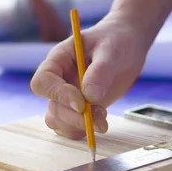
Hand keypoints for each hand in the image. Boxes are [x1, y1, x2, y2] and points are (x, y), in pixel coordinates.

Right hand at [30, 0, 171, 139]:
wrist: (128, 45)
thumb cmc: (116, 39)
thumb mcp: (111, 49)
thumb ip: (100, 70)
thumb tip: (90, 97)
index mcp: (58, 60)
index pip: (43, 82)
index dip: (58, 95)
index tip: (82, 103)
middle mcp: (59, 80)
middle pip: (53, 106)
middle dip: (75, 116)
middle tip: (101, 116)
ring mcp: (68, 96)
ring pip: (59, 121)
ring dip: (79, 126)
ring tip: (103, 119)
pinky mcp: (80, 108)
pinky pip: (71, 127)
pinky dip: (84, 131)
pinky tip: (101, 122)